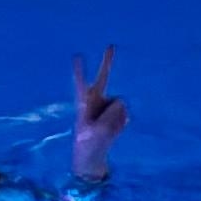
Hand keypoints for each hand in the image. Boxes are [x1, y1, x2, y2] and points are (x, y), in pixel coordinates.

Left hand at [70, 48, 127, 182]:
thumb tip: (121, 104)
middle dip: (107, 62)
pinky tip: (113, 131)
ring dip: (116, 119)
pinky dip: (121, 124)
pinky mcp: (118, 113)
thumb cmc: (89, 144)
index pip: (80, 84)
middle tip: (111, 45)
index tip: (76, 56)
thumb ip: (110, 116)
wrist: (93, 156)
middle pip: (102, 77)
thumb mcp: (99, 133)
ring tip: (105, 130)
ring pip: (120, 105)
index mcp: (84, 103)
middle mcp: (97, 100)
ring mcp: (108, 106)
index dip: (79, 71)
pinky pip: (125, 114)